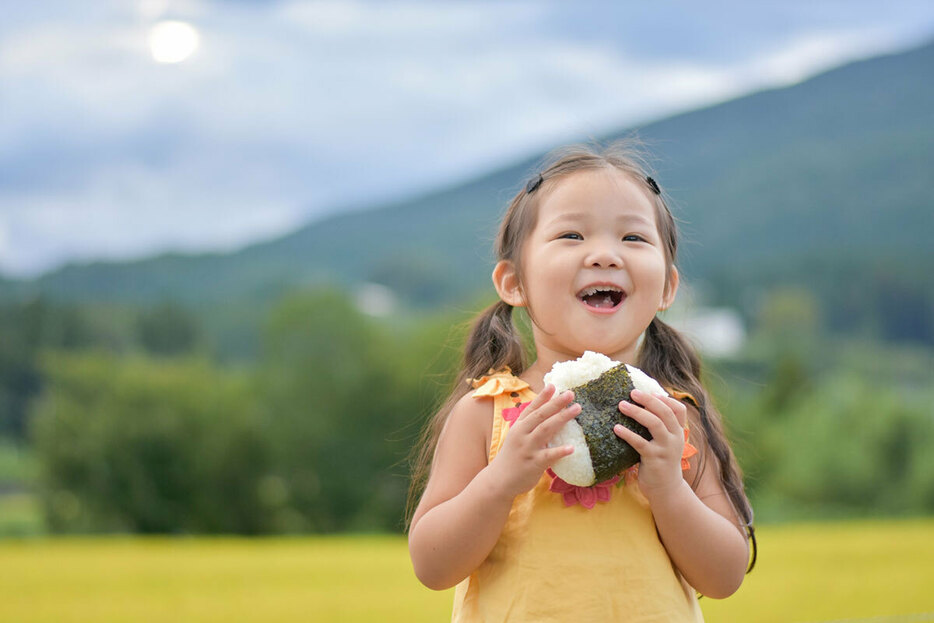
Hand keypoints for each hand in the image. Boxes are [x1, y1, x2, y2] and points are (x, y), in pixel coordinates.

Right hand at [489, 384, 580, 498]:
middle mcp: (522, 434)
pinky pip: (549, 456)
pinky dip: (560, 451)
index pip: (532, 408)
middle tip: (570, 393)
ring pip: (545, 429)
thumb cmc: (512, 457)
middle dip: (556, 403)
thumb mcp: (517, 438)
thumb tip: (548, 414)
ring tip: (576, 409)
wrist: (498, 480)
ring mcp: (527, 448)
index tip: (553, 385)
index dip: (542, 396)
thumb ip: (530, 426)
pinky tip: (572, 448)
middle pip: (540, 415)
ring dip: (562, 418)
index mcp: (519, 427)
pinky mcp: (533, 463)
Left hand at [613, 389, 688, 502]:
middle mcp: (675, 438)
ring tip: (621, 405)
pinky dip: (628, 434)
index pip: (679, 410)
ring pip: (654, 424)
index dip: (666, 399)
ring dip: (637, 412)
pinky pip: (640, 443)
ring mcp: (666, 448)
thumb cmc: (661, 462)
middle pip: (665, 412)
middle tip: (632, 392)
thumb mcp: (666, 443)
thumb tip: (642, 405)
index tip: (651, 391)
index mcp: (678, 432)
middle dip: (648, 400)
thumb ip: (660, 427)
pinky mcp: (654, 459)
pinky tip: (616, 428)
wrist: (666, 489)